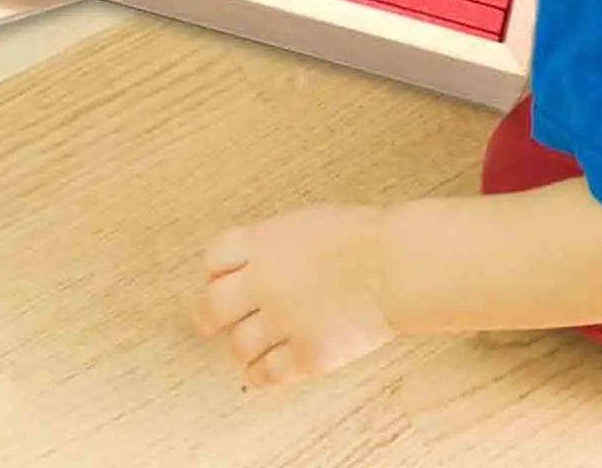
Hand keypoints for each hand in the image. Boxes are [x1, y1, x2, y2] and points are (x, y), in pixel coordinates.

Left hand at [195, 204, 397, 388]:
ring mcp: (284, 321)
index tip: (215, 282)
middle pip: (213, 306)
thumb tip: (255, 260)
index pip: (214, 260)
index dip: (213, 274)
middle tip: (209, 322)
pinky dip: (260, 376)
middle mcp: (264, 283)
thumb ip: (273, 244)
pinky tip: (262, 374)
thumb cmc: (360, 239)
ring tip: (246, 349)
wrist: (394, 267)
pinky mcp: (307, 355)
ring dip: (240, 348)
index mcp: (263, 244)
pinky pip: (268, 374)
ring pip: (238, 346)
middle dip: (208, 316)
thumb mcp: (303, 224)